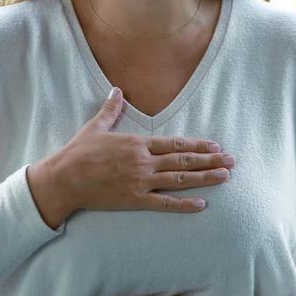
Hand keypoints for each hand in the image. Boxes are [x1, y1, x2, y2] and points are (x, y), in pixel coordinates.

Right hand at [54, 87, 236, 213]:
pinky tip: (201, 204)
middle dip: (210, 160)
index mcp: (138, 143)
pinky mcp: (134, 200)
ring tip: (224, 177)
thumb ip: (111, 109)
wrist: (64, 179)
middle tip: (231, 161)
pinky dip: (184, 205)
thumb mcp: (96, 127)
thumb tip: (117, 90)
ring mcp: (141, 182)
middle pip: (184, 160)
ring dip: (204, 178)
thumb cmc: (78, 152)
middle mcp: (144, 162)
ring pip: (180, 179)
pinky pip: (164, 204)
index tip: (216, 145)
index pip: (175, 143)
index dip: (198, 145)